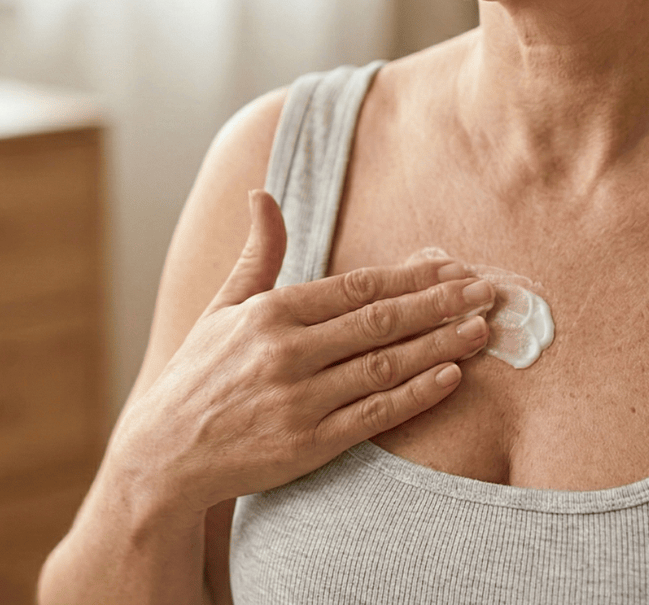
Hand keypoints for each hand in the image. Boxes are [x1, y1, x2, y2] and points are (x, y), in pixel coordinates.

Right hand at [109, 190, 491, 519]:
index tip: (452, 266)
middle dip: (439, 303)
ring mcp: (299, 400)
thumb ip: (258, 253)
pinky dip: (416, 395)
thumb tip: (262, 193)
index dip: (411, 275)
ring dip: (439, 344)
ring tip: (480, 328)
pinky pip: (374, 415)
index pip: (358, 285)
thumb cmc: (199, 373)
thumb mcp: (223, 306)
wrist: (162, 455)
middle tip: (486, 291)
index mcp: (271, 311)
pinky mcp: (307, 446)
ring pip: (385, 365)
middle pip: (380, 320)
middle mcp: (287, 351)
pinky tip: (450, 377)